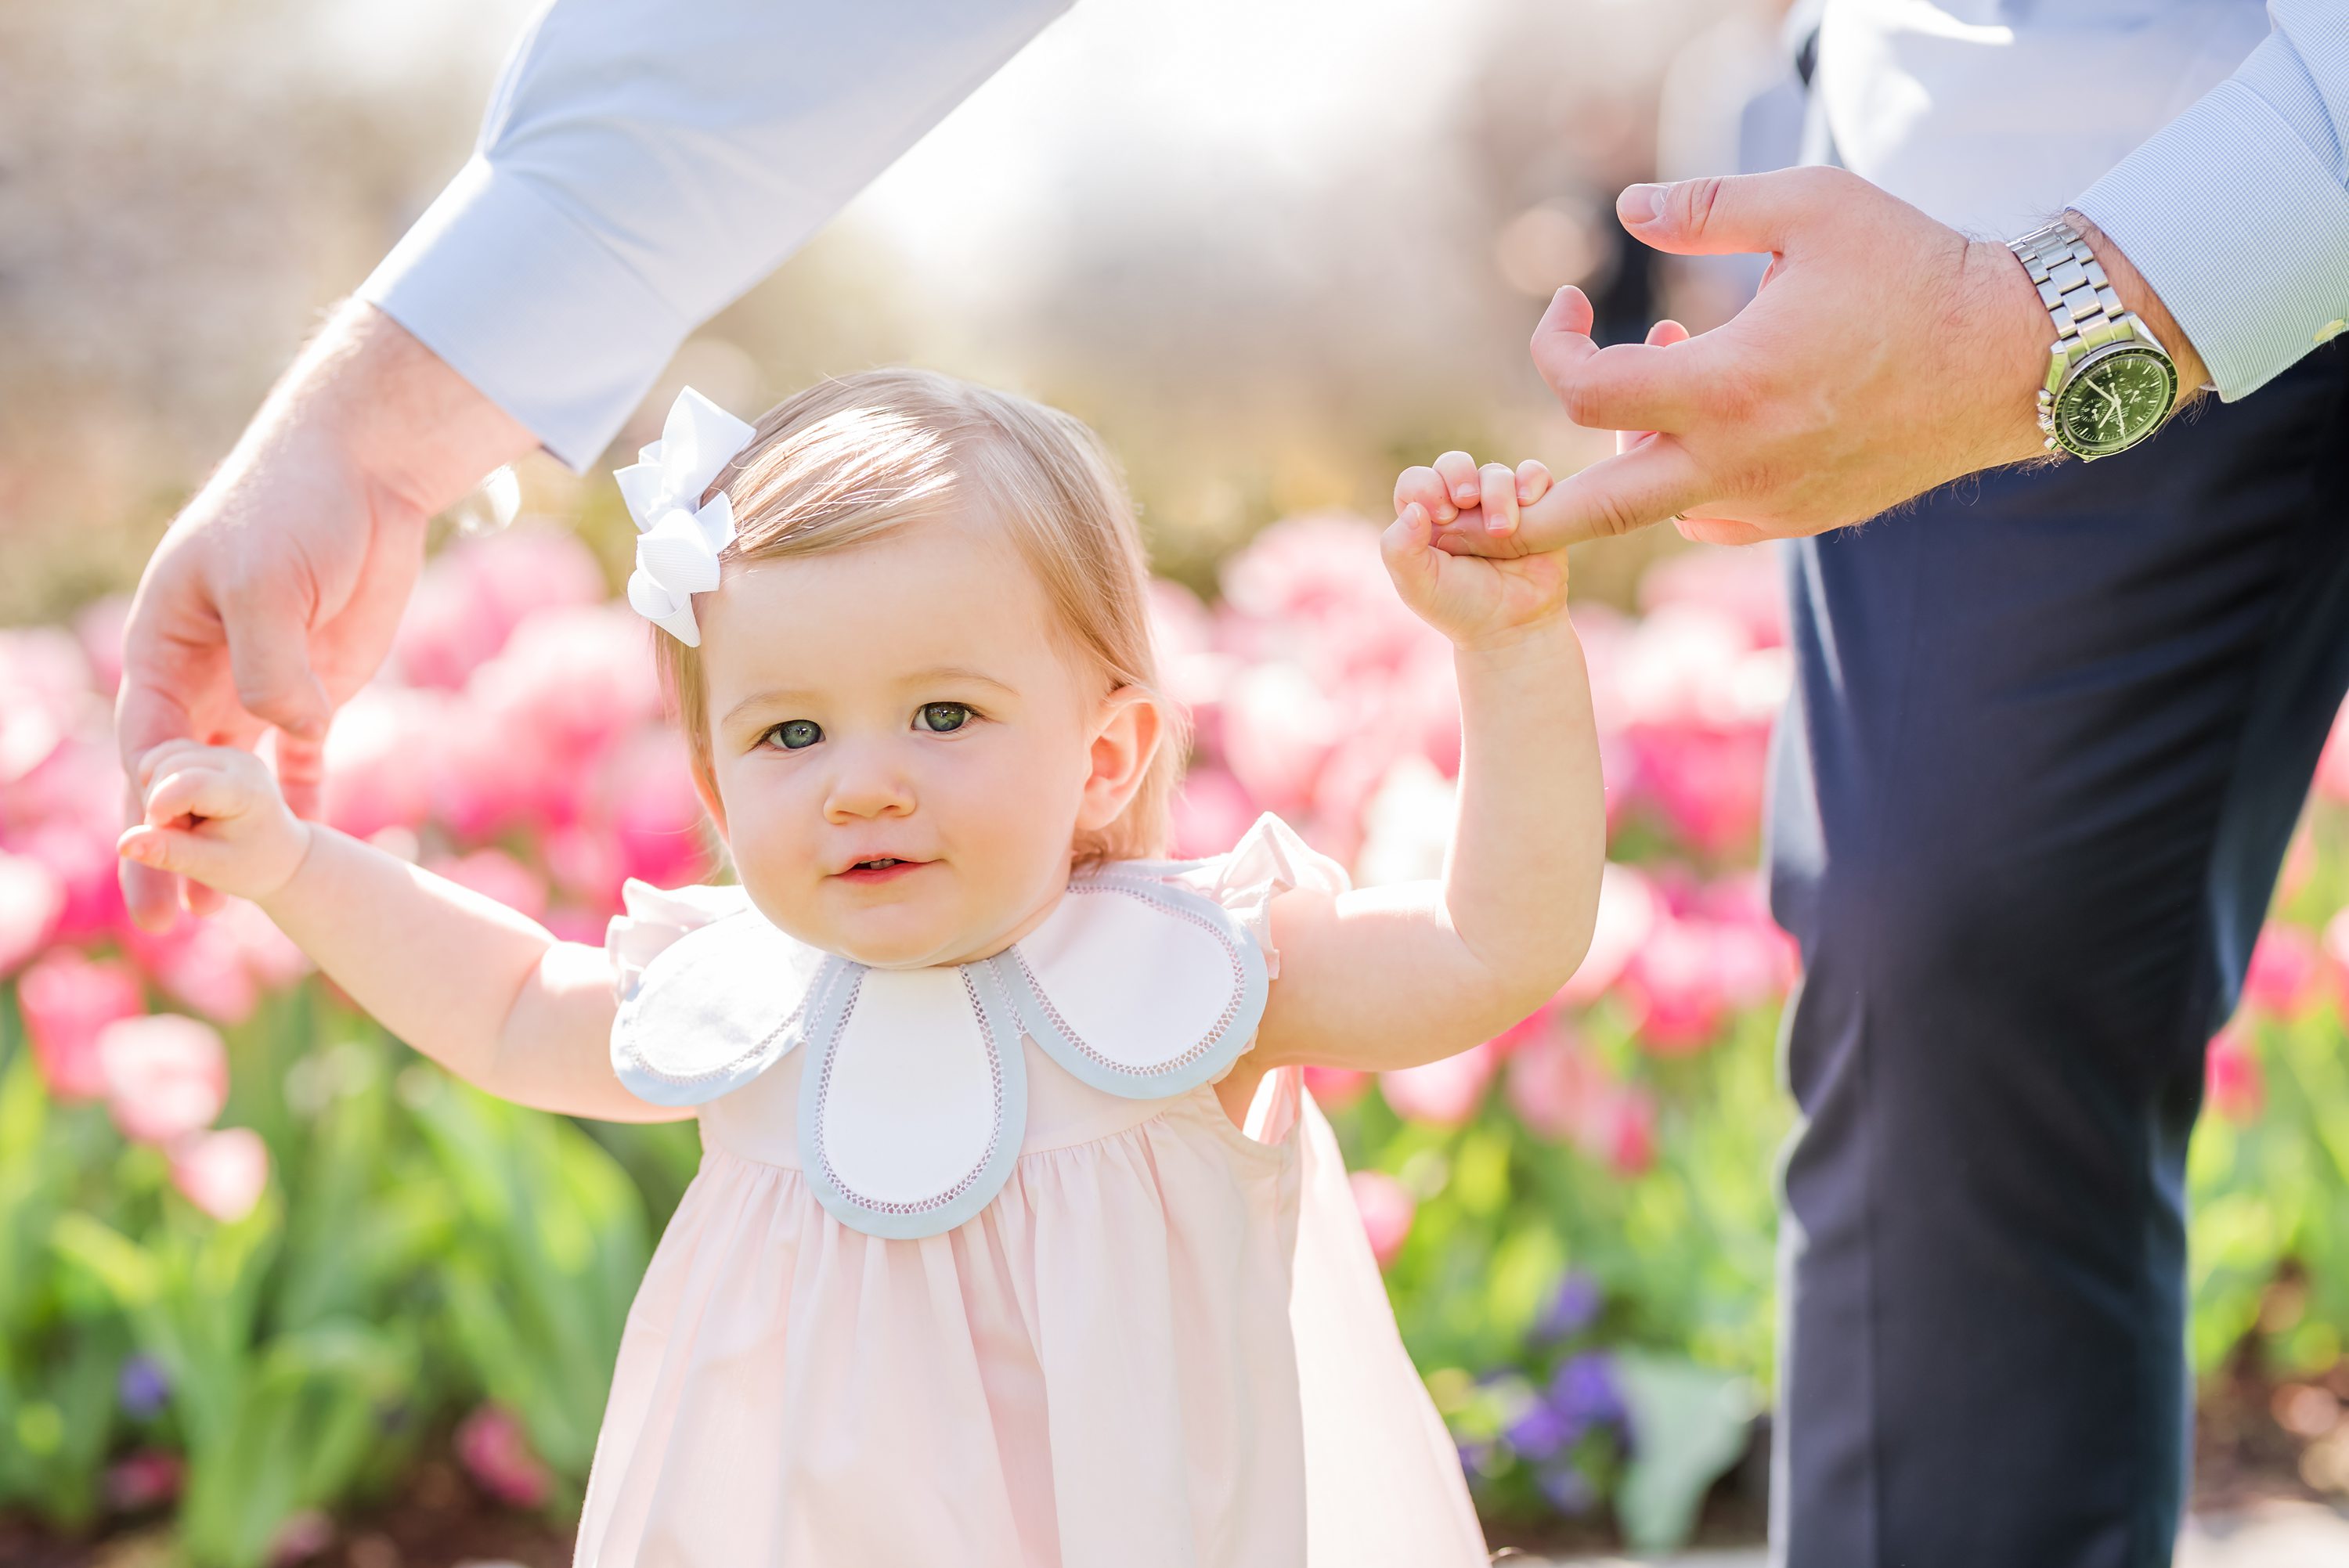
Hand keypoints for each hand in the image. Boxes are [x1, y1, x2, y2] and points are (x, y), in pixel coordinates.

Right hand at [116, 302, 532, 927]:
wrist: (363, 471)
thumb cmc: (297, 507)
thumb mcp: (269, 579)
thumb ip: (270, 662)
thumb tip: (286, 731)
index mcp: (166, 645)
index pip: (149, 743)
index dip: (151, 806)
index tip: (153, 859)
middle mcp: (203, 671)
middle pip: (180, 780)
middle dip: (170, 850)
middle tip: (168, 923)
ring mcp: (259, 682)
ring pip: (235, 781)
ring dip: (228, 843)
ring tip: (221, 914)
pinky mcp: (319, 684)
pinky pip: (303, 759)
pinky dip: (302, 803)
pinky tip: (302, 853)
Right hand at [119, 743, 312, 904]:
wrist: (289, 856)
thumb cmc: (255, 866)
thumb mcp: (214, 866)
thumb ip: (169, 851)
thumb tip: (123, 845)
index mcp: (244, 785)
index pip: (181, 783)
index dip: (157, 811)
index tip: (162, 834)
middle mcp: (234, 759)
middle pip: (164, 766)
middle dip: (155, 804)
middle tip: (182, 834)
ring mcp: (224, 753)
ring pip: (160, 759)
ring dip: (157, 795)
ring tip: (187, 824)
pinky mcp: (215, 754)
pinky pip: (168, 759)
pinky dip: (163, 789)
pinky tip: (185, 815)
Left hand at [1385, 454, 1568, 647]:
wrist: (1511, 628)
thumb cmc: (1459, 607)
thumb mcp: (1417, 585)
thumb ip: (1399, 549)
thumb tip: (1413, 510)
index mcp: (1426, 520)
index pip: (1416, 481)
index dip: (1425, 486)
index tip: (1441, 515)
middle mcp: (1461, 508)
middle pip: (1454, 464)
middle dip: (1458, 475)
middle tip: (1465, 502)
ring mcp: (1498, 505)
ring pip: (1495, 472)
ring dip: (1498, 493)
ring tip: (1502, 532)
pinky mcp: (1534, 508)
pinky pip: (1533, 475)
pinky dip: (1531, 480)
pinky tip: (1528, 501)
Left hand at [1477, 167, 2206, 550]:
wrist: (2009, 359)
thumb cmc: (1913, 271)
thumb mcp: (1811, 206)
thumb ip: (1708, 207)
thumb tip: (1626, 205)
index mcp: (1727, 386)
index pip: (1581, 395)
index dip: (1551, 345)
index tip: (1568, 306)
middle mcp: (1736, 463)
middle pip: (1584, 517)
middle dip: (1515, 515)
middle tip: (1476, 498)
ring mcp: (1767, 503)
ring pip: (1648, 514)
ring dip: (1625, 458)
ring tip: (1668, 376)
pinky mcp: (1798, 521)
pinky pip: (1708, 521)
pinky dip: (1682, 483)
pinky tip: (1712, 424)